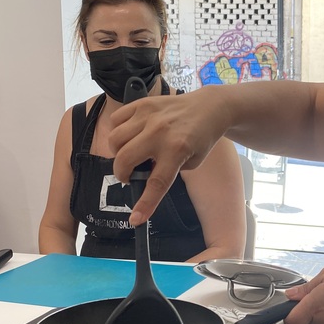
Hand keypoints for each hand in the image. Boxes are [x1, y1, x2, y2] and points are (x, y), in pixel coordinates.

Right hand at [109, 88, 228, 224]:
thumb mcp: (192, 163)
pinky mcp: (142, 104)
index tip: (135, 219)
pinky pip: (116, 120)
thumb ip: (168, 171)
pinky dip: (118, 131)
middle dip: (122, 174)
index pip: (156, 183)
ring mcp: (149, 115)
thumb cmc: (201, 138)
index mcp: (177, 150)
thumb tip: (143, 177)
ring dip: (118, 152)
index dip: (144, 204)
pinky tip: (130, 135)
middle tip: (130, 175)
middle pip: (125, 159)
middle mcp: (160, 132)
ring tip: (130, 154)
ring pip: (115, 139)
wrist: (209, 108)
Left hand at [283, 262, 323, 323]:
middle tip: (305, 295)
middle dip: (298, 314)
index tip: (289, 303)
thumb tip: (291, 295)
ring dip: (311, 314)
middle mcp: (321, 319)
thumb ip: (307, 287)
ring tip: (321, 294)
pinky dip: (323, 314)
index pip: (290, 322)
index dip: (286, 314)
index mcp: (314, 306)